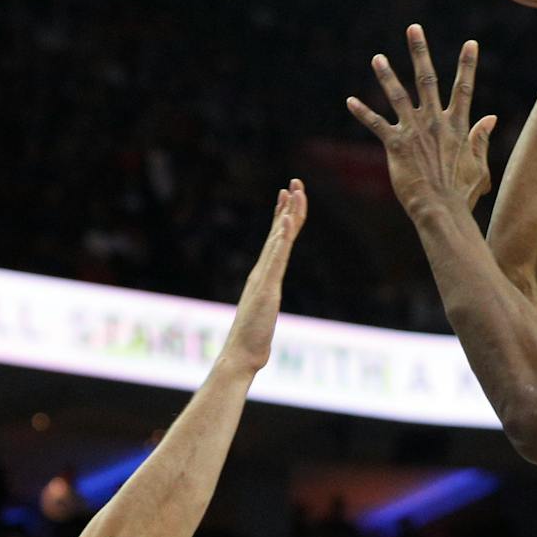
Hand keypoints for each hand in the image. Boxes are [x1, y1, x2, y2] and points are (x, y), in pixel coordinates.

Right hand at [216, 179, 306, 376]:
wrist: (241, 354)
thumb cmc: (252, 339)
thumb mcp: (264, 315)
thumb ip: (264, 305)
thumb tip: (266, 303)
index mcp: (263, 275)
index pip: (277, 241)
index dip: (283, 217)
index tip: (287, 195)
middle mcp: (262, 271)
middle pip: (278, 233)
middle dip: (287, 206)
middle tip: (294, 182)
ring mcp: (263, 277)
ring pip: (278, 240)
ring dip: (287, 215)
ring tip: (293, 193)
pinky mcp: (266, 287)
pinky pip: (276, 258)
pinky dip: (281, 238)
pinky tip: (286, 222)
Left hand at [348, 27, 495, 220]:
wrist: (440, 209)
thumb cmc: (461, 193)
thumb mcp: (478, 164)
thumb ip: (481, 138)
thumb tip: (491, 118)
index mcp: (457, 125)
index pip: (464, 88)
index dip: (467, 65)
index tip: (470, 43)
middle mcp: (434, 121)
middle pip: (427, 79)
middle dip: (419, 52)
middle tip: (413, 28)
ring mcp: (413, 131)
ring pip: (398, 95)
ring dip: (386, 74)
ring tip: (377, 58)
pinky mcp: (395, 144)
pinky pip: (376, 124)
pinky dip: (363, 112)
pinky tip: (350, 101)